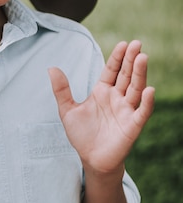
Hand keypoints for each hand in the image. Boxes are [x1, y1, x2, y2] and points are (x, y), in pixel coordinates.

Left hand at [49, 41, 154, 175]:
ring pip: (136, 89)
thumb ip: (61, 90)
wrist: (90, 158)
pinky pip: (142, 112)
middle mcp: (117, 98)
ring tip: (142, 58)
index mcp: (102, 92)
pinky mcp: (132, 126)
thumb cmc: (81, 134)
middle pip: (126, 75)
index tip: (123, 43)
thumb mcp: (67, 110)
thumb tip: (51, 68)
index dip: (117, 58)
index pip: (112, 70)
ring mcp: (126, 111)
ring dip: (140, 74)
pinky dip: (147, 101)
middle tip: (137, 43)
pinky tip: (149, 90)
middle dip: (131, 60)